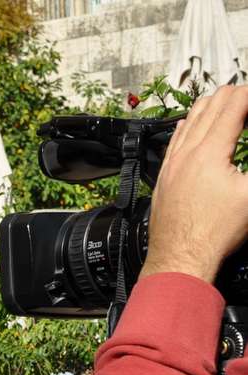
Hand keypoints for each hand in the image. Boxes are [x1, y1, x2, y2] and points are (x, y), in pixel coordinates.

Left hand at [141, 85, 247, 282]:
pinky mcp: (164, 178)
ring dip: (210, 106)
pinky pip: (174, 140)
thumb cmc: (213, 233)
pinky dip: (188, 125)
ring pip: (189, 121)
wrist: (179, 257)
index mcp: (209, 151)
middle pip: (210, 107)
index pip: (234, 106)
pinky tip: (190, 124)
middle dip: (234, 94)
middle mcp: (185, 153)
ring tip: (228, 100)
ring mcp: (171, 165)